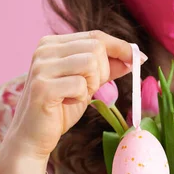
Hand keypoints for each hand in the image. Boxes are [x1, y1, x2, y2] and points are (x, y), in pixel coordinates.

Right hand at [0, 31, 145, 173]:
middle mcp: (44, 50)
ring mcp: (42, 67)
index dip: (120, 46)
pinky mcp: (42, 87)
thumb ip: (107, 68)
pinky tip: (66, 103)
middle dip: (104, 71)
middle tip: (91, 88)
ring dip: (91, 84)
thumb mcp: (88, 84)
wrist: (33, 137)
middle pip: (96, 47)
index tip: (139, 58)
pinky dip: (80, 97)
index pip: (96, 36)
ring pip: (90, 63)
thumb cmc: (61, 108)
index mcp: (53, 44)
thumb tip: (134, 56)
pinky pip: (80, 85)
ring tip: (76, 95)